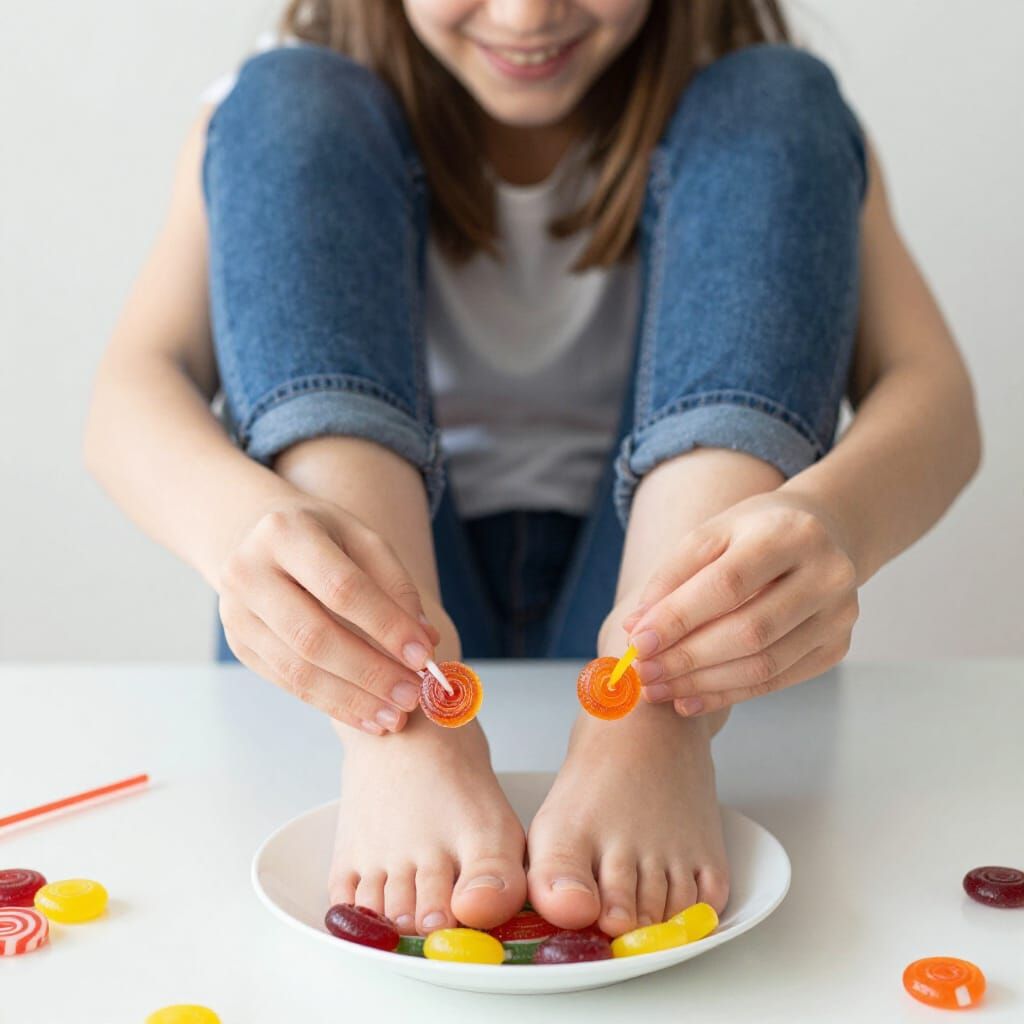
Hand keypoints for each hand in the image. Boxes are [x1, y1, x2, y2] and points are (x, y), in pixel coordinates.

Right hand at [217, 497, 440, 733]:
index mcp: (285, 532)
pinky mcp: (240, 646)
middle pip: (313, 635)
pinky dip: (332, 704)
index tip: (423, 655)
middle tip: (413, 695)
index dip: (385, 625)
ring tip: (396, 716)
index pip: (341, 588)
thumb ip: (396, 586)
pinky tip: (368, 717)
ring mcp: (236, 613)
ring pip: (298, 669)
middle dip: (370, 672)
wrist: (266, 542)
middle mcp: (248, 572)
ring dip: (352, 698)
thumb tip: (424, 640)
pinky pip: (289, 684)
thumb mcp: (363, 541)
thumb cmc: (327, 540)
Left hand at [621, 492, 859, 715]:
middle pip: (750, 631)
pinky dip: (728, 694)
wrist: (820, 535)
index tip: (638, 642)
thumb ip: (671, 577)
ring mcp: (839, 615)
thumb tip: (636, 628)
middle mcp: (827, 574)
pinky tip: (690, 699)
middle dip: (687, 658)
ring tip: (659, 689)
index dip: (680, 618)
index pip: (729, 585)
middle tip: (644, 673)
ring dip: (702, 683)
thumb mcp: (711, 535)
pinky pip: (776, 681)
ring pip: (763, 664)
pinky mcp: (837, 647)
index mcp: (791, 533)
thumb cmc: (753, 534)